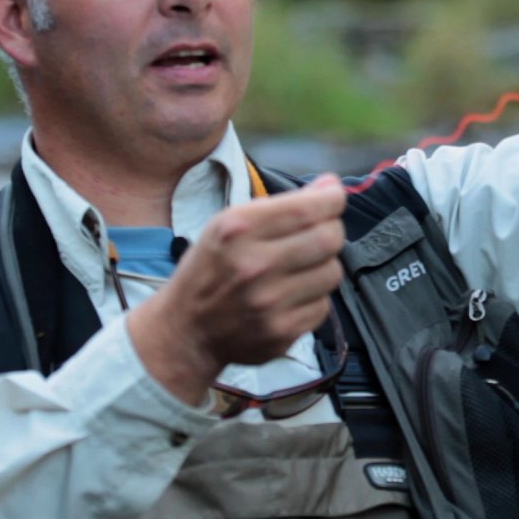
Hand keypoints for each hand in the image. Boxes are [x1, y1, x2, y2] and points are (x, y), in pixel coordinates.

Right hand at [127, 174, 346, 404]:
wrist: (185, 330)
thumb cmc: (209, 269)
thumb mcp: (228, 225)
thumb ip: (281, 205)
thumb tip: (330, 186)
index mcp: (238, 230)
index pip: (307, 209)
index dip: (332, 199)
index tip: (333, 197)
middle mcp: (255, 266)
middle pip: (329, 239)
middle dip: (332, 229)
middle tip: (321, 231)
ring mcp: (270, 303)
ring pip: (332, 272)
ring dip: (323, 265)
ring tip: (299, 267)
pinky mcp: (283, 332)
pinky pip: (323, 305)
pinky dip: (313, 297)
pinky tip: (290, 295)